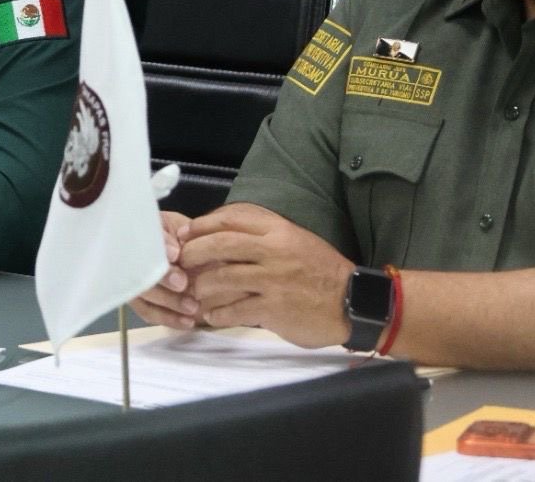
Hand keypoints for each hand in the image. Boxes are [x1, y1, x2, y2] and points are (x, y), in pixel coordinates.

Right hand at [128, 211, 199, 328]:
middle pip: (137, 271)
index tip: (176, 255)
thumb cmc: (181, 235)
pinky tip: (187, 322)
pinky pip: (148, 313)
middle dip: (161, 278)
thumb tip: (172, 253)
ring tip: (192, 307)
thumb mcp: (178, 226)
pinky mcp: (139, 300)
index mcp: (134, 233)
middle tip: (183, 283)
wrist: (189, 251)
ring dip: (168, 303)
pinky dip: (168, 318)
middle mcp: (126, 259)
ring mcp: (130, 280)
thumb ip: (173, 238)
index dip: (156, 248)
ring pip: (142, 296)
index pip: (138, 240)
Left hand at [174, 203, 354, 348]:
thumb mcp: (295, 240)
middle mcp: (273, 251)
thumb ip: (262, 235)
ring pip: (222, 278)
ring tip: (195, 293)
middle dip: (193, 253)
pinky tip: (213, 316)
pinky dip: (218, 313)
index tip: (186, 233)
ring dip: (202, 286)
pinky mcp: (273, 308)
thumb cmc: (320, 270)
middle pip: (220, 244)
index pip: (231, 218)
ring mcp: (272, 280)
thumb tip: (221, 235)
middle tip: (181, 262)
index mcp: (278, 230)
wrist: (353, 302)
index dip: (202, 225)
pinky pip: (234, 309)